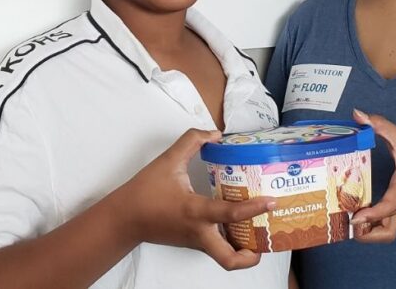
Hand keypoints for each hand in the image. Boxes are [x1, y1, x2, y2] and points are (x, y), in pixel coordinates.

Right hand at [114, 128, 275, 269]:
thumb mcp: (168, 160)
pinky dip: (230, 241)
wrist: (124, 218)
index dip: (254, 208)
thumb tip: (215, 133)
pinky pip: (216, 247)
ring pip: (224, 257)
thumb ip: (192, 141)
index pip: (230, 214)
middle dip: (251, 256)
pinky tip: (236, 224)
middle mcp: (199, 233)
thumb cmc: (145, 191)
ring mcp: (195, 242)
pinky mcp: (191, 243)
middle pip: (229, 260)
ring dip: (242, 251)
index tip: (271, 202)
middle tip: (266, 238)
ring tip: (257, 231)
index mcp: (195, 212)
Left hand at [350, 108, 395, 243]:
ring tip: (348, 220)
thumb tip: (357, 114)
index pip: (392, 204)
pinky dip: (370, 227)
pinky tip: (356, 214)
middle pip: (389, 232)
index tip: (356, 217)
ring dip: (368, 234)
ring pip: (387, 234)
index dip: (374, 213)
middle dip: (368, 235)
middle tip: (348, 223)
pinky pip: (385, 227)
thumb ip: (380, 125)